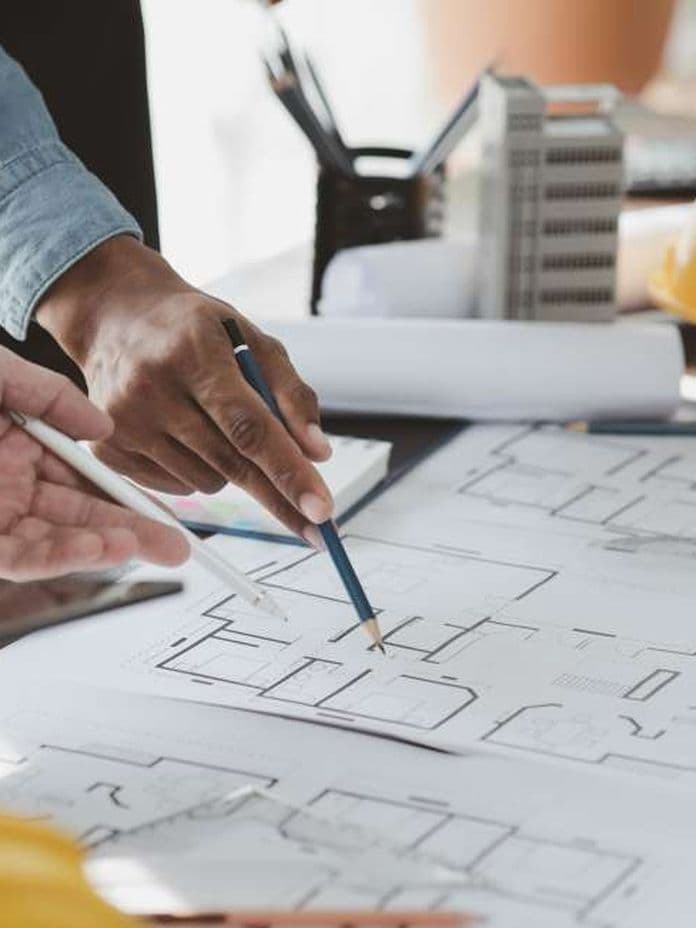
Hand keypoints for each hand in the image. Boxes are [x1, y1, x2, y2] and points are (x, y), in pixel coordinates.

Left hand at [0, 347, 188, 580]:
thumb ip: (50, 393)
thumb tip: (101, 424)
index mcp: (23, 444)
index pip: (91, 477)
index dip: (132, 493)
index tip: (171, 504)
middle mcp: (15, 482)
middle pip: (86, 515)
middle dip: (137, 531)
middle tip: (179, 545)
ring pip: (61, 542)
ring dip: (107, 546)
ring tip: (149, 546)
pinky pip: (23, 558)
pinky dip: (61, 557)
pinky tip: (97, 548)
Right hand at [36, 236, 333, 544]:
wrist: (116, 317)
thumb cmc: (192, 329)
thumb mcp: (250, 339)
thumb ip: (291, 393)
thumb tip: (317, 453)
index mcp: (193, 352)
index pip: (250, 427)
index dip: (288, 471)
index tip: (321, 509)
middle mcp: (151, 388)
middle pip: (233, 463)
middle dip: (280, 496)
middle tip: (319, 524)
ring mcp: (124, 423)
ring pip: (209, 482)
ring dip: (232, 469)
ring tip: (214, 423)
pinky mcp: (109, 451)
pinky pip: (180, 488)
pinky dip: (199, 472)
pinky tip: (187, 435)